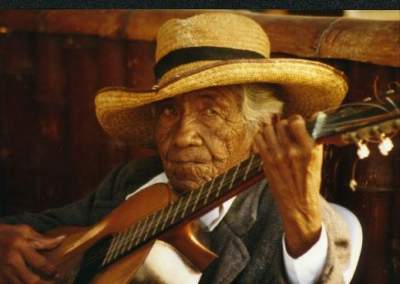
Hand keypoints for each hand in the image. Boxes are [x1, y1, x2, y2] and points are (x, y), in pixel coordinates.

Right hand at [0, 224, 64, 282]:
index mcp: (20, 247)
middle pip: (31, 280)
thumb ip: (42, 239)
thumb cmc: (5, 234)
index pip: (40, 262)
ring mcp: (3, 272)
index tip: (58, 274)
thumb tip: (62, 239)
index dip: (51, 270)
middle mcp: (12, 262)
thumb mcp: (23, 231)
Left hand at [253, 114, 322, 256]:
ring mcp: (278, 156)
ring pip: (267, 129)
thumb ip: (315, 138)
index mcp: (309, 149)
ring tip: (274, 137)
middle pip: (281, 124)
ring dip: (271, 131)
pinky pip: (258, 139)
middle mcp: (293, 151)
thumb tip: (316, 115)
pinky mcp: (267, 161)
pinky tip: (265, 142)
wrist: (298, 203)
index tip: (294, 124)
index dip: (295, 120)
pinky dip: (260, 138)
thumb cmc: (309, 180)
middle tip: (284, 133)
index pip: (296, 121)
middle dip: (282, 127)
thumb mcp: (318, 159)